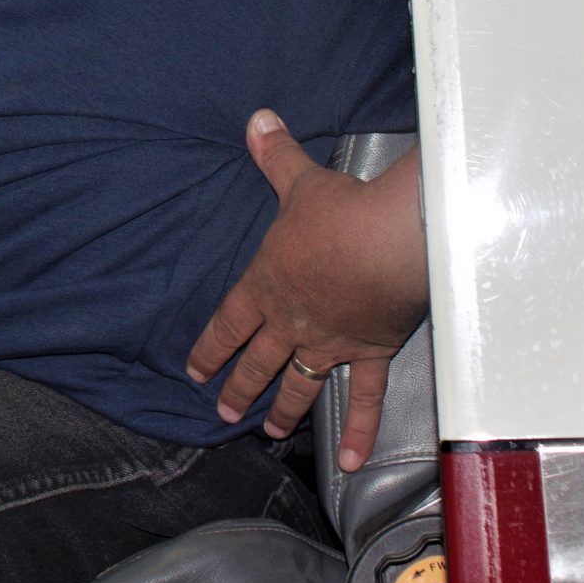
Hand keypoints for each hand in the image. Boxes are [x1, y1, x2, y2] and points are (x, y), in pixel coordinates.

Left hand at [185, 111, 427, 471]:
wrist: (390, 240)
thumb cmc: (340, 212)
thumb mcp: (298, 180)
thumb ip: (274, 154)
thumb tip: (256, 120)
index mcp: (266, 284)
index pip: (228, 323)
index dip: (208, 348)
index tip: (193, 372)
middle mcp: (291, 322)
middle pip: (257, 363)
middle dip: (238, 388)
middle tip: (223, 413)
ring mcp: (329, 343)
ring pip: (299, 386)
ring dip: (283, 411)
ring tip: (270, 432)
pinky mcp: (370, 352)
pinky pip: (364, 399)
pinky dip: (360, 432)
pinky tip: (353, 463)